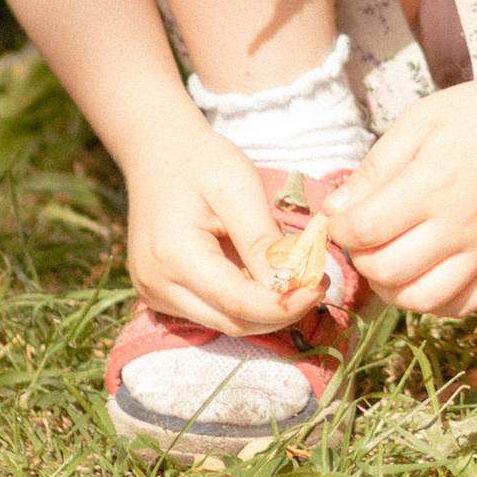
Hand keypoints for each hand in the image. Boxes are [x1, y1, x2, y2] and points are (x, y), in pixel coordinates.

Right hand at [123, 112, 300, 334]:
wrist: (157, 154)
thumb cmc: (201, 162)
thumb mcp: (239, 188)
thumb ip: (262, 239)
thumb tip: (291, 285)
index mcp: (173, 255)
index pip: (238, 303)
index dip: (285, 304)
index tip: (321, 286)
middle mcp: (157, 285)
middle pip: (232, 322)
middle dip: (280, 311)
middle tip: (316, 284)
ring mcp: (155, 293)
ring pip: (224, 323)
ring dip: (265, 310)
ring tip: (295, 279)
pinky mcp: (161, 295)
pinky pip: (212, 311)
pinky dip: (244, 303)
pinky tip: (263, 277)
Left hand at [329, 70, 476, 319]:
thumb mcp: (419, 122)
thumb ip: (375, 168)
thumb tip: (333, 209)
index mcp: (433, 183)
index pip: (364, 230)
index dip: (338, 230)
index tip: (340, 217)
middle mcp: (461, 224)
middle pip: (387, 271)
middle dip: (359, 259)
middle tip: (362, 238)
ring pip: (422, 300)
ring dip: (390, 289)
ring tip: (387, 261)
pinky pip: (464, 305)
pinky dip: (434, 302)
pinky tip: (423, 275)